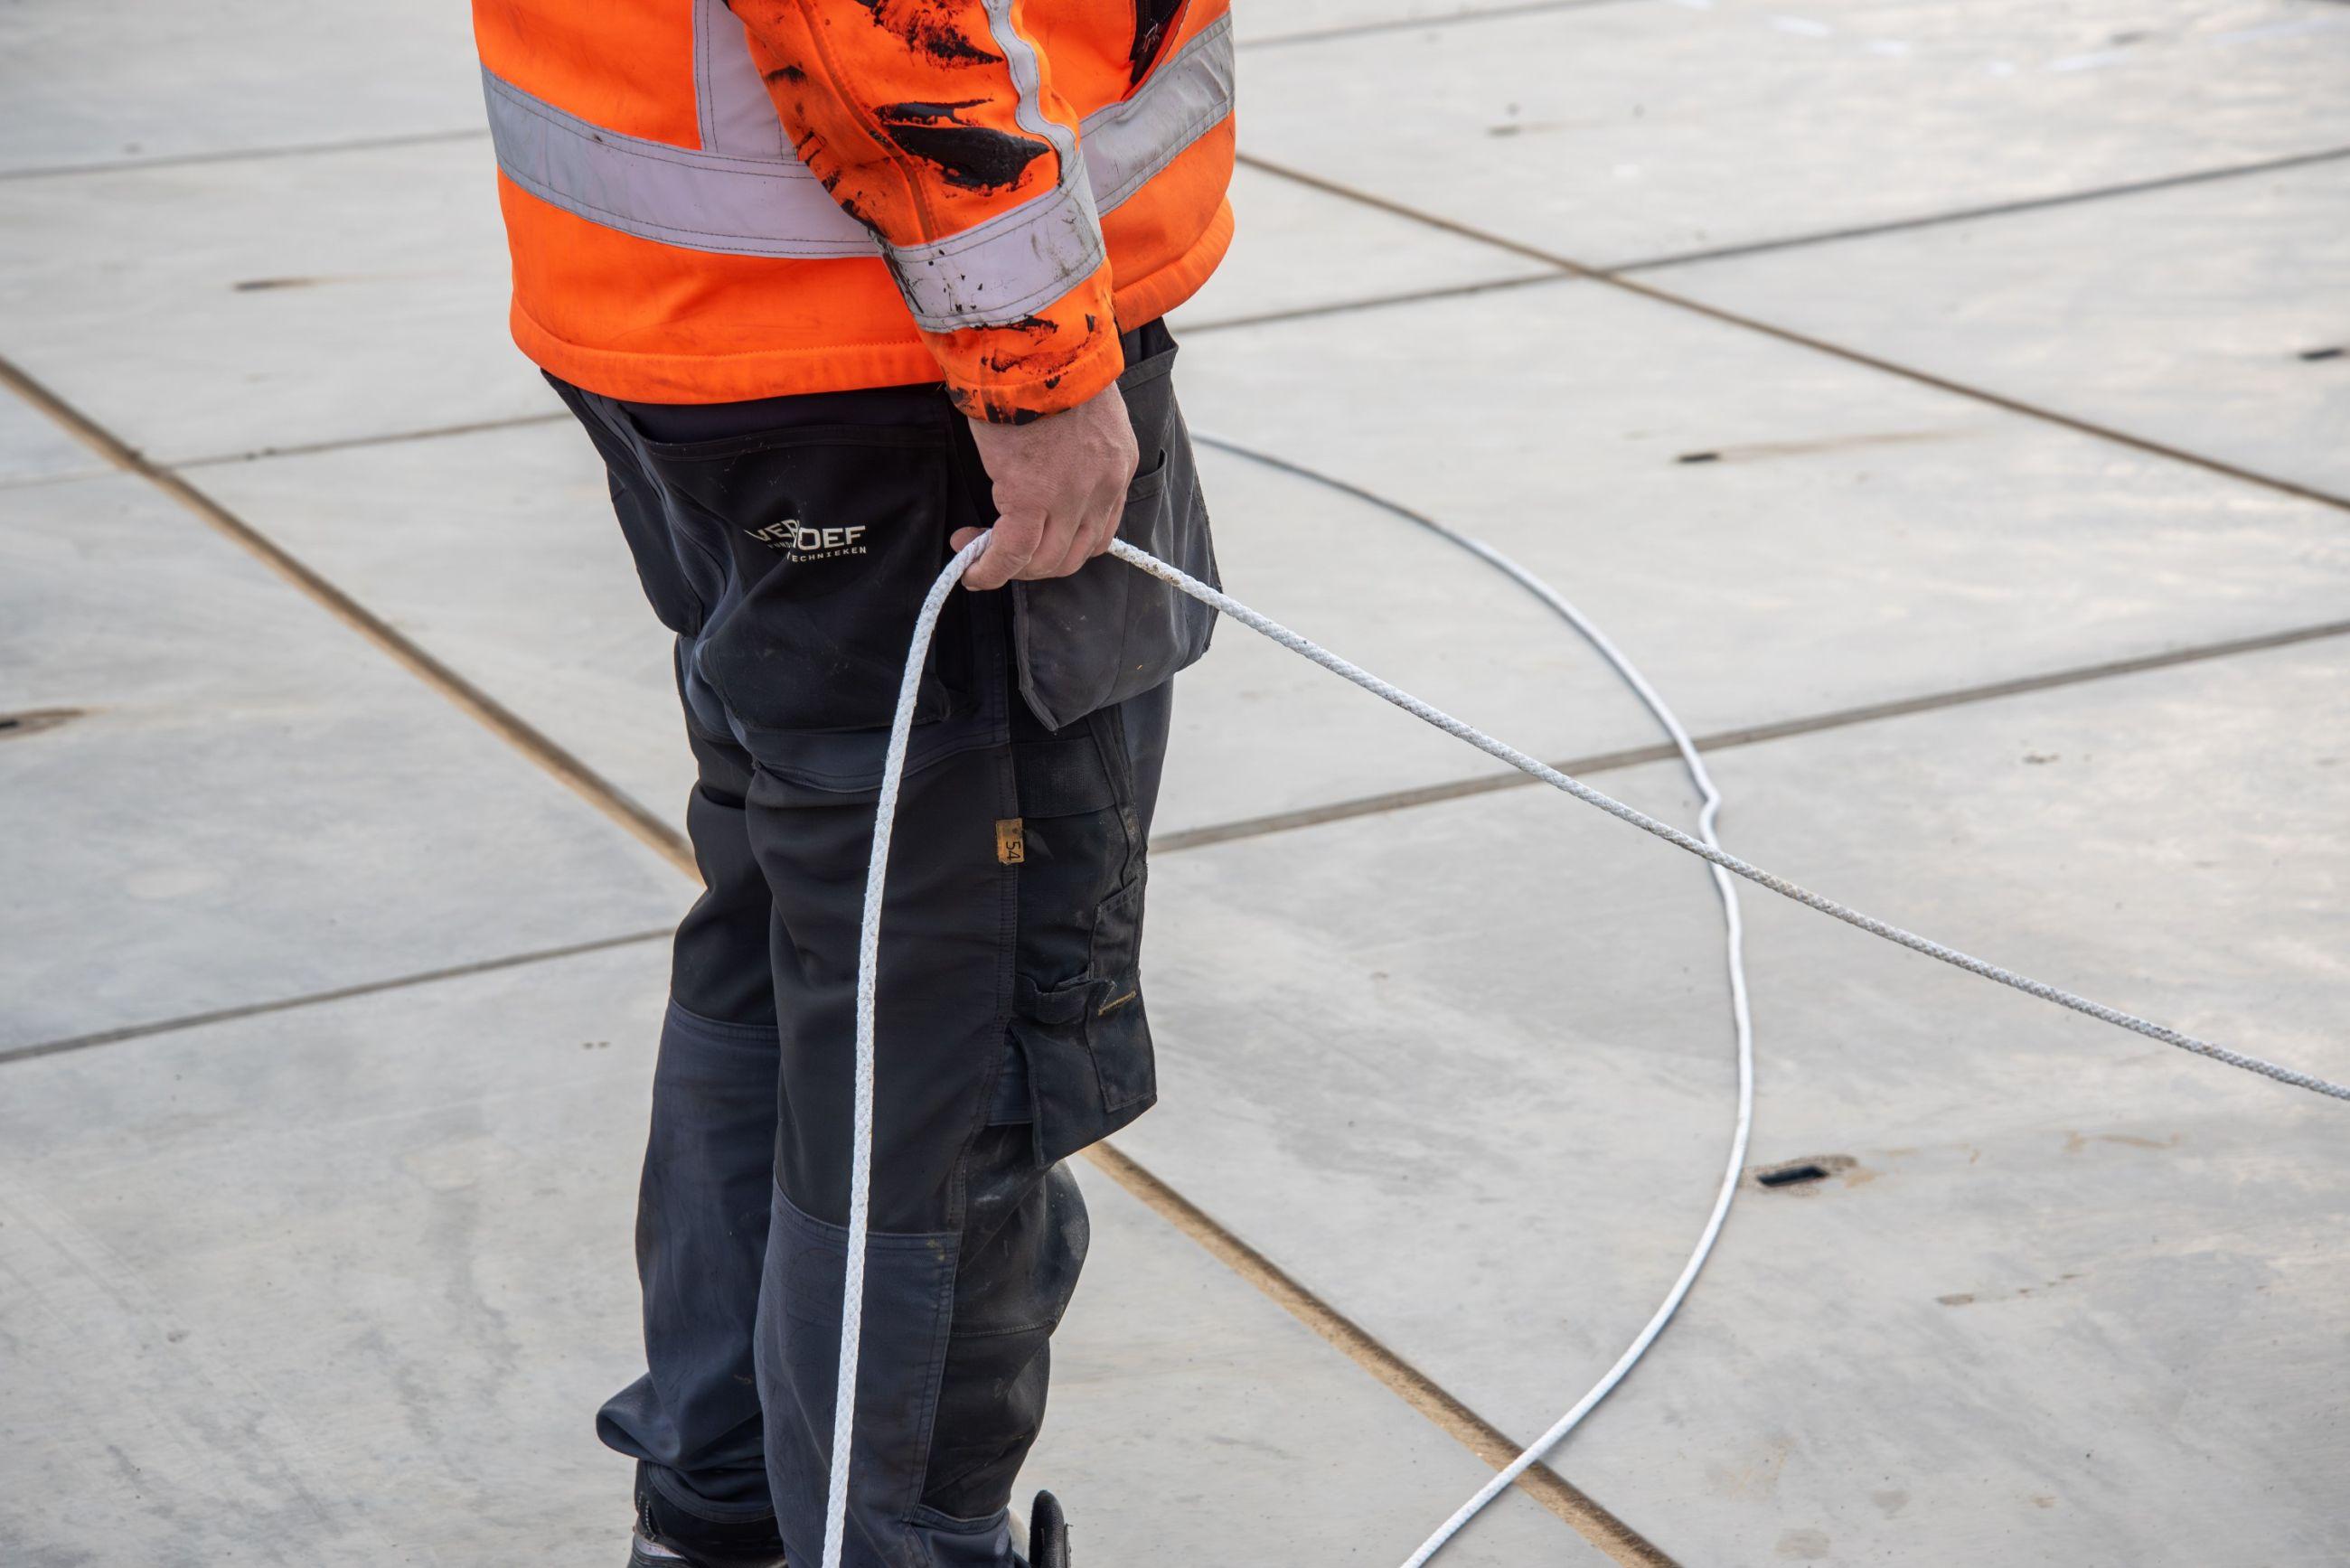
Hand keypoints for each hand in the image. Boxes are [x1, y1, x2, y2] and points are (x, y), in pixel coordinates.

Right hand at [953, 379, 1137, 591]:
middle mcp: (1103, 486)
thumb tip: (1040, 463)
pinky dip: (990, 570)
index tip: (1033, 538)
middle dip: (1036, 564)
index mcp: (1118, 462)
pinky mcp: (1032, 497)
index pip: (1100, 530)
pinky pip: (1012, 553)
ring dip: (1011, 568)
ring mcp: (1071, 496)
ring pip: (1047, 562)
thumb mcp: (1077, 407)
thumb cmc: (1045, 362)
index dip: (1063, 544)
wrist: (1031, 341)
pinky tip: (972, 570)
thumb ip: (1072, 444)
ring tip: (976, 550)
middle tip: (999, 550)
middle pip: (1075, 554)